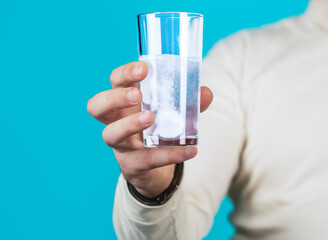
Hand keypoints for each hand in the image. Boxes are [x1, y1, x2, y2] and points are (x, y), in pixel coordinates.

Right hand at [87, 61, 212, 197]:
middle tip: (136, 94)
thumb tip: (206, 92)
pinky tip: (190, 150)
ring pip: (111, 134)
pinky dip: (169, 155)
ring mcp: (121, 144)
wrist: (152, 165)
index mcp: (124, 101)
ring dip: (129, 124)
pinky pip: (147, 159)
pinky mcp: (133, 164)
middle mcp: (115, 121)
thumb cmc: (156, 129)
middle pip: (97, 106)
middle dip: (114, 97)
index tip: (144, 68)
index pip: (115, 81)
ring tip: (150, 117)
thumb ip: (188, 102)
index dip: (124, 74)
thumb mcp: (171, 112)